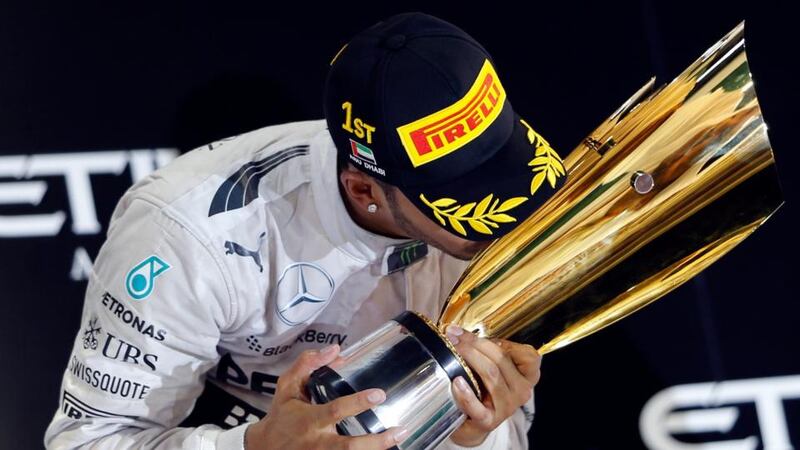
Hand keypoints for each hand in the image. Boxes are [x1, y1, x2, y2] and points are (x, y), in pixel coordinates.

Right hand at [245, 344, 408, 449]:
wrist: (264, 448)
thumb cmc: (282, 414)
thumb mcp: (287, 386)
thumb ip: (308, 364)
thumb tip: (336, 349)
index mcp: (309, 420)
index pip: (336, 410)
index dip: (358, 402)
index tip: (380, 394)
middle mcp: (317, 442)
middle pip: (349, 447)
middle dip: (375, 442)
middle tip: (399, 430)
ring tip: (399, 438)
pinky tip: (384, 449)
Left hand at [445, 325, 541, 446]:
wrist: (472, 423)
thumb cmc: (484, 389)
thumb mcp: (496, 368)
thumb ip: (491, 351)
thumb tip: (464, 332)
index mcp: (527, 377)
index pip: (530, 355)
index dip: (505, 341)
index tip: (479, 333)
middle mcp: (521, 391)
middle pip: (502, 359)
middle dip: (475, 343)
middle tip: (454, 335)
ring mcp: (506, 407)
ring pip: (491, 374)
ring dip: (469, 358)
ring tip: (453, 349)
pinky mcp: (488, 421)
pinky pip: (477, 406)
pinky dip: (466, 394)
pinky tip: (457, 382)